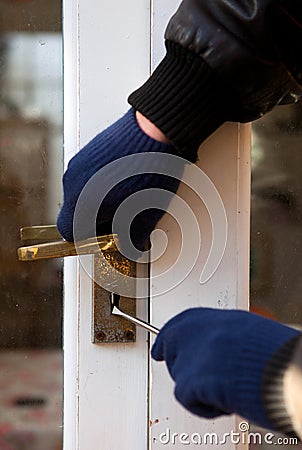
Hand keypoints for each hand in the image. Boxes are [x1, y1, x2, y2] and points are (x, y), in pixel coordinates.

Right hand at [57, 108, 183, 253]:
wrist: (157, 132)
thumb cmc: (149, 172)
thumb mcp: (144, 218)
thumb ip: (131, 240)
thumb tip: (130, 248)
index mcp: (80, 203)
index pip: (71, 233)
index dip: (89, 240)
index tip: (105, 239)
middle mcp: (73, 182)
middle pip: (76, 212)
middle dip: (98, 220)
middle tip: (122, 221)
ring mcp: (79, 162)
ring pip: (83, 193)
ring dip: (101, 201)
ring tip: (129, 198)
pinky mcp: (89, 149)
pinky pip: (89, 175)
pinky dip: (103, 183)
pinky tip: (127, 181)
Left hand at [151, 308, 299, 428]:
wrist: (282, 369)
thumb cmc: (273, 353)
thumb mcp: (248, 331)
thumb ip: (225, 336)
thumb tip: (218, 348)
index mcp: (215, 318)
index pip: (181, 323)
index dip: (168, 336)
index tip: (159, 346)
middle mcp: (198, 331)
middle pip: (171, 346)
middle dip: (179, 362)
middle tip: (197, 378)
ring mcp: (190, 354)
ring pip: (179, 373)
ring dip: (197, 386)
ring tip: (224, 389)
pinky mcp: (188, 379)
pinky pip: (184, 396)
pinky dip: (200, 405)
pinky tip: (221, 401)